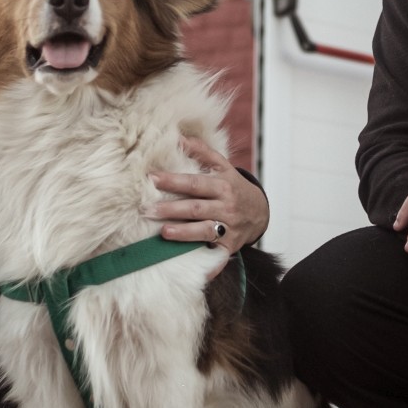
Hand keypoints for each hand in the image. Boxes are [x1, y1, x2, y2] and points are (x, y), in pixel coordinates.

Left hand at [147, 135, 269, 270]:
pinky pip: (217, 256)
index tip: (153, 178)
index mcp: (222, 185)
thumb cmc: (233, 187)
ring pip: (204, 230)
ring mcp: (228, 228)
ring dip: (183, 233)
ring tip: (163, 232)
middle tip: (147, 209)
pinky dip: (208, 266)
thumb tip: (179, 137)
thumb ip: (202, 152)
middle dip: (171, 209)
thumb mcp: (223, 166)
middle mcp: (226, 207)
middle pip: (196, 208)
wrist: (260, 212)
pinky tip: (193, 270)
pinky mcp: (229, 246)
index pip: (194, 183)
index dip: (174, 181)